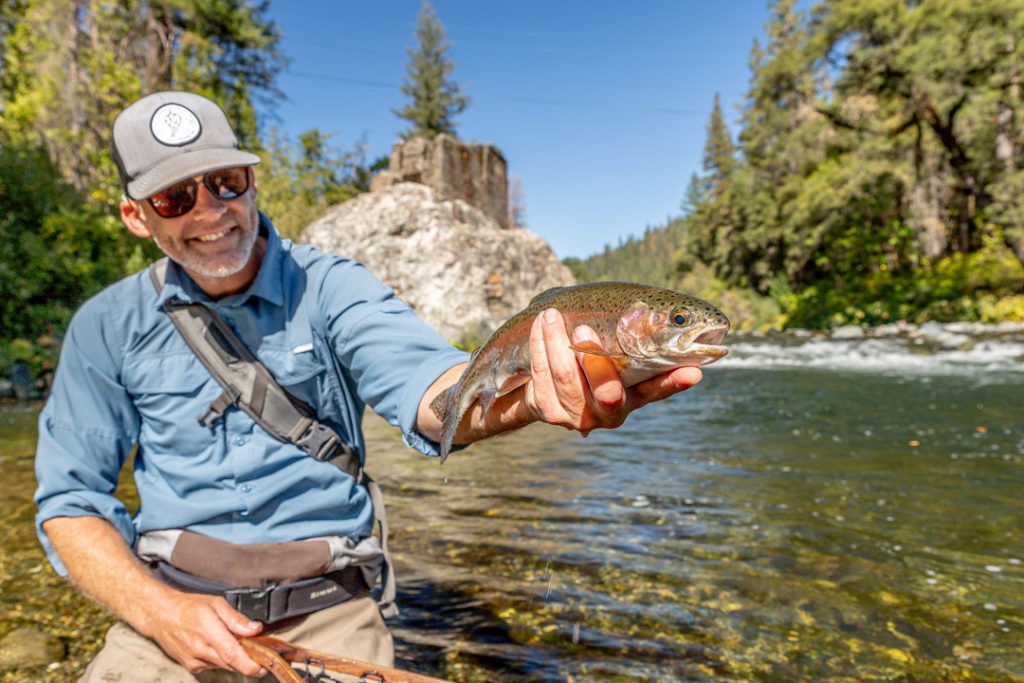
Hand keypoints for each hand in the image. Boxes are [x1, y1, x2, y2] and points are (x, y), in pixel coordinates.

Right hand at [140, 590, 265, 675]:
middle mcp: (201, 649)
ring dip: (235, 659)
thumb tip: (255, 629)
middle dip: (249, 662)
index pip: (233, 655)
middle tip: (260, 655)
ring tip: (237, 644)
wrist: (161, 615)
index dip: (250, 665)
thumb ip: (237, 619)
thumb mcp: (216, 603)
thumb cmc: (188, 607)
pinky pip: (213, 666)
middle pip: (231, 664)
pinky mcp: (191, 666)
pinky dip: (222, 659)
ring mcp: (194, 660)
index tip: (263, 666)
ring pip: (224, 666)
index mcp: (209, 631)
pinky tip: (219, 647)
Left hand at [525, 308, 702, 433]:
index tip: (694, 371)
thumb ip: (635, 347)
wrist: (546, 393)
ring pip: (567, 379)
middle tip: (583, 327)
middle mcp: (609, 413)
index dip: (674, 383)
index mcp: (632, 398)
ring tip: (551, 315)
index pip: (657, 390)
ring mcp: (578, 417)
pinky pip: (542, 375)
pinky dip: (539, 346)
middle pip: (607, 391)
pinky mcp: (549, 412)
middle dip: (593, 358)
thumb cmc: (588, 368)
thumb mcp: (613, 360)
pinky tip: (539, 327)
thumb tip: (663, 319)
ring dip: (556, 342)